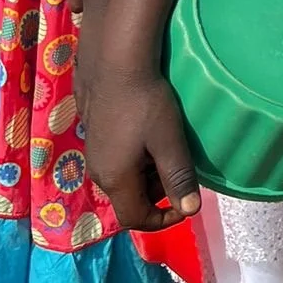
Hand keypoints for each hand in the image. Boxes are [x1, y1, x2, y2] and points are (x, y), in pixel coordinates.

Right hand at [85, 64, 199, 231]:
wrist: (115, 62)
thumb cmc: (145, 103)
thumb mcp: (169, 141)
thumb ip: (179, 178)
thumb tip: (190, 211)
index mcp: (115, 179)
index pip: (135, 218)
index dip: (162, 220)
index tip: (185, 205)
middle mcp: (98, 171)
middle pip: (130, 198)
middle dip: (158, 192)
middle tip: (180, 167)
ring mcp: (93, 152)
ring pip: (124, 178)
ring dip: (149, 173)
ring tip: (168, 146)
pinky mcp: (94, 134)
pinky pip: (117, 159)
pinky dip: (137, 157)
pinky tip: (150, 131)